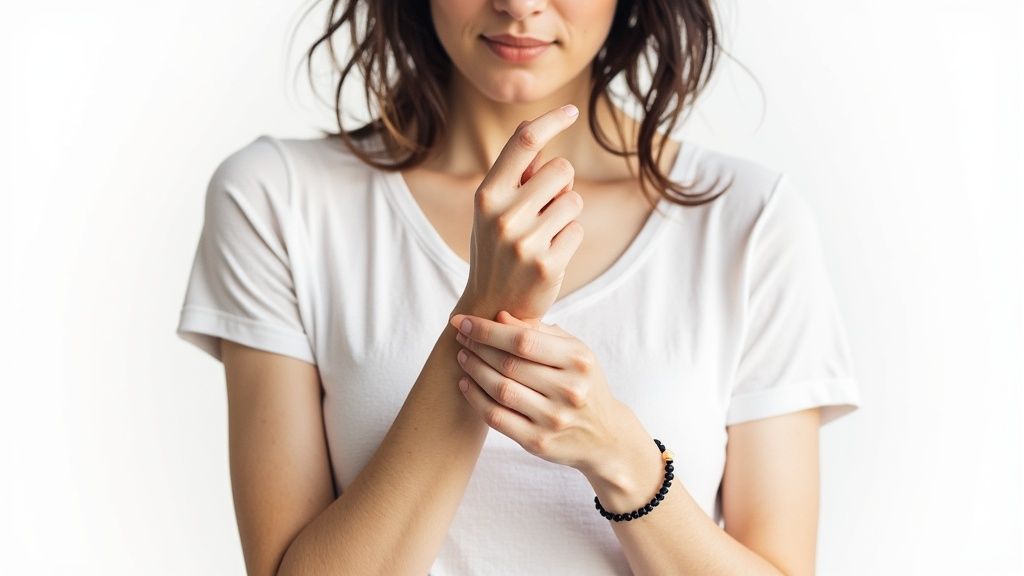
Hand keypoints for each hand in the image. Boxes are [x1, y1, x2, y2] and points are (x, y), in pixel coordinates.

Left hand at [448, 309, 640, 477]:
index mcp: (578, 361)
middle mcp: (568, 390)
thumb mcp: (573, 352)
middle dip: (477, 347)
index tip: (464, 321)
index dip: (487, 330)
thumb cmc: (583, 384)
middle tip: (460, 337)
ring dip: (474, 370)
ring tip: (463, 356)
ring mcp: (553, 419)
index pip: (522, 340)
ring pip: (500, 389)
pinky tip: (466, 383)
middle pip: (508, 364)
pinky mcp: (538, 442)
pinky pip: (496, 417)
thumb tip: (500, 316)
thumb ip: (539, 332)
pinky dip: (475, 398)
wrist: (606, 436)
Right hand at [461, 104, 585, 319]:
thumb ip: (514, 173)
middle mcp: (503, 215)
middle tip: (545, 208)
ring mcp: (524, 241)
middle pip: (561, 169)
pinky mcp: (547, 265)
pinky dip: (569, 239)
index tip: (572, 110)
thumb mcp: (494, 209)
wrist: (490, 308)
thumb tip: (530, 128)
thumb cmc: (496, 249)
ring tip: (545, 235)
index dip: (551, 121)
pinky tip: (550, 255)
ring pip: (573, 200)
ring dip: (566, 214)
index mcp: (486, 195)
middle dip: (561, 184)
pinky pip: (577, 230)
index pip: (524, 143)